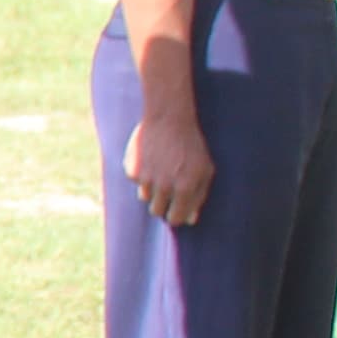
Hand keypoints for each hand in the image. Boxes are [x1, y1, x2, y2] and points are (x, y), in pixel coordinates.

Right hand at [121, 102, 214, 228]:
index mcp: (185, 188)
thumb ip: (199, 196)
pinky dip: (142, 174)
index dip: (178, 215)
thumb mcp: (205, 170)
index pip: (176, 218)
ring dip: (152, 189)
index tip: (178, 209)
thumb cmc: (191, 145)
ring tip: (161, 170)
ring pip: (145, 197)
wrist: (168, 118)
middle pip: (157, 211)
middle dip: (164, 205)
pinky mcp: (131, 169)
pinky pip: (135, 181)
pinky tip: (150, 159)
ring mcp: (145, 178)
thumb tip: (190, 219)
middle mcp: (164, 186)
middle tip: (169, 190)